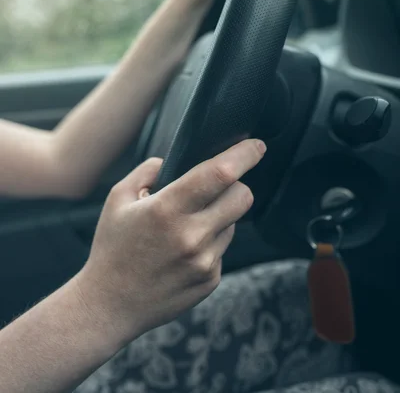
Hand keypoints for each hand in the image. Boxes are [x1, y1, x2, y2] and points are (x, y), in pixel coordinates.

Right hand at [76, 139, 265, 347]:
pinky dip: (210, 242)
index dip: (244, 155)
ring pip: (234, 222)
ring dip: (219, 216)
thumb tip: (169, 160)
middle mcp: (191, 236)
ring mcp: (204, 261)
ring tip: (186, 227)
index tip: (256, 145)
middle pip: (242, 196)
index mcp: (167, 209)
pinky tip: (183, 251)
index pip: (220, 174)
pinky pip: (223, 248)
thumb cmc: (112, 248)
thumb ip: (146, 172)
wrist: (109, 305)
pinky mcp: (210, 280)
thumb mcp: (117, 200)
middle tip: (218, 186)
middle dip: (236, 185)